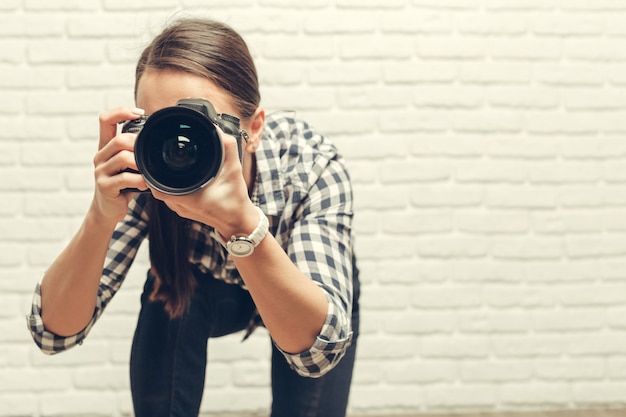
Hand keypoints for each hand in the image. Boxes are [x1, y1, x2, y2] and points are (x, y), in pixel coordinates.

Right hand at [90, 107, 147, 222]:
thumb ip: (136, 150)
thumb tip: (159, 136)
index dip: (121, 112)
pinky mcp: (104, 186)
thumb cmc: (122, 184)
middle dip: (137, 144)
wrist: (108, 209)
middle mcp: (100, 156)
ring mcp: (100, 171)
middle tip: (149, 153)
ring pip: (122, 158)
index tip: (139, 112)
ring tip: (148, 171)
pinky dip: (139, 180)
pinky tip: (146, 184)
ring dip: (140, 164)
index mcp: (105, 147)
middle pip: (119, 140)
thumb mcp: (128, 164)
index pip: (105, 120)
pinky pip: (124, 178)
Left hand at [150, 126, 256, 233]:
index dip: (152, 166)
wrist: (237, 221)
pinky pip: (170, 194)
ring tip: (168, 163)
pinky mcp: (183, 209)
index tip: (154, 154)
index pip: (155, 181)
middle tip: (161, 153)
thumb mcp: (234, 171)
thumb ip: (228, 149)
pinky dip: (172, 183)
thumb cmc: (235, 201)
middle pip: (155, 183)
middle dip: (157, 168)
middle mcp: (179, 204)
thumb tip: (219, 131)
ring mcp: (179, 209)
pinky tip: (179, 176)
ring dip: (163, 176)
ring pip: (161, 189)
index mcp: (186, 196)